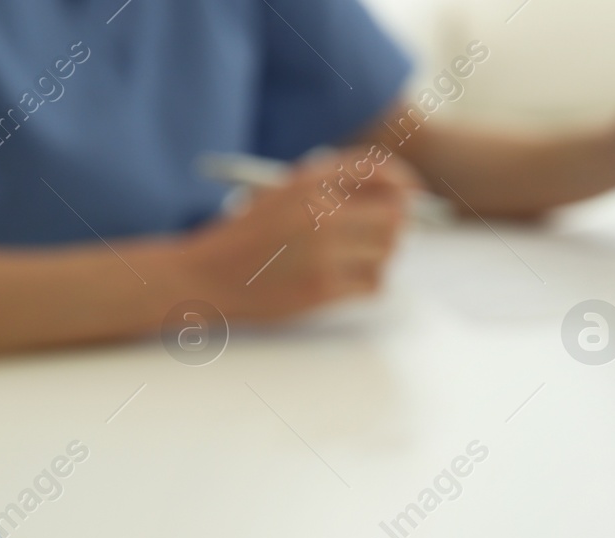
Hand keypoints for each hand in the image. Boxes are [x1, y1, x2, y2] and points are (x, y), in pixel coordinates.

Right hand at [185, 150, 420, 320]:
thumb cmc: (244, 237)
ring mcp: (323, 251)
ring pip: (387, 253)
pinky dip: (367, 285)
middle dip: (394, 228)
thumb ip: (328, 188)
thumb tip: (392, 199)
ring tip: (354, 263)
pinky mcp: (322, 288)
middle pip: (395, 217)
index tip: (409, 197)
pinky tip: (346, 283)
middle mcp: (321, 211)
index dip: (403, 184)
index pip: (380, 171)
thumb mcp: (280, 194)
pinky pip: (372, 285)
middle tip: (380, 239)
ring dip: (379, 259)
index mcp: (309, 180)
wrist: (205, 275)